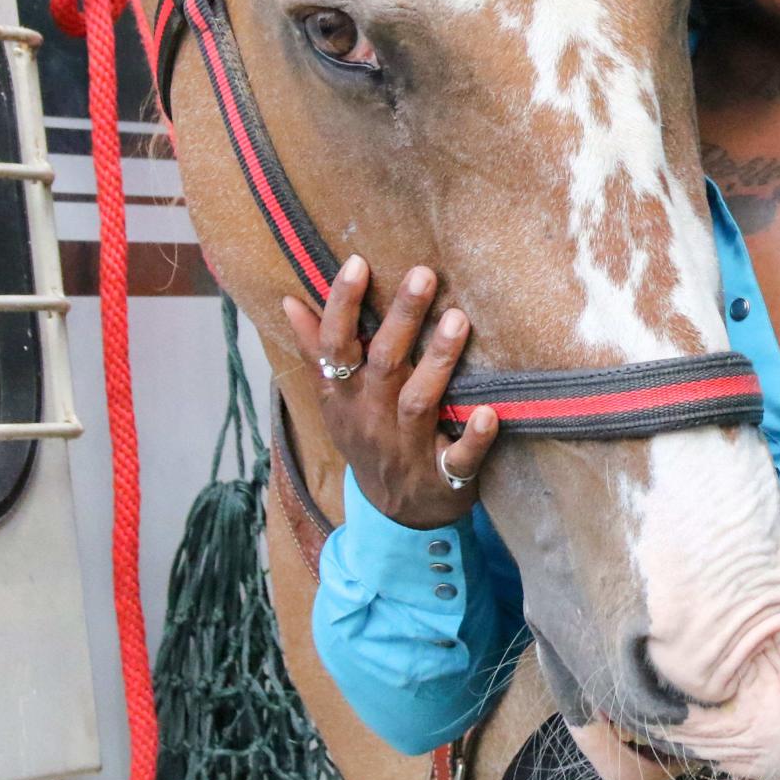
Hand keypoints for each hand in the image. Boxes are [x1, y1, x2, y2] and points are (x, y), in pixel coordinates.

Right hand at [280, 255, 499, 530]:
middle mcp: (372, 418)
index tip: (358, 262)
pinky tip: (490, 412)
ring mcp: (407, 448)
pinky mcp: (442, 475)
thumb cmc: (369, 439)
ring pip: (420, 400)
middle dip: (402, 319)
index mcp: (345, 397)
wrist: (396, 517)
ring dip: (439, 361)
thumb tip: (288, 300)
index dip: (343, 305)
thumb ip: (316, 349)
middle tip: (424, 274)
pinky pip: (458, 457)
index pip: (335, 346)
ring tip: (459, 319)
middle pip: (383, 363)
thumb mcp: (336, 400)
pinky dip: (474, 437)